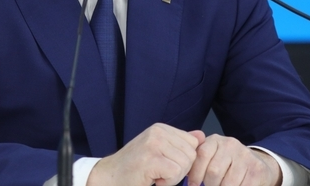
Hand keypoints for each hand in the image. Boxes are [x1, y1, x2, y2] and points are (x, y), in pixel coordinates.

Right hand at [87, 123, 205, 185]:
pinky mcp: (151, 158)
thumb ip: (179, 143)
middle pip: (192, 154)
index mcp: (161, 128)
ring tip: (155, 175)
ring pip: (185, 164)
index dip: (184, 160)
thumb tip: (201, 136)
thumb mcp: (158, 151)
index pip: (193, 143)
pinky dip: (167, 182)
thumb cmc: (133, 168)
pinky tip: (153, 180)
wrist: (109, 177)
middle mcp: (157, 132)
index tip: (166, 166)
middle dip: (180, 170)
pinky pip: (175, 172)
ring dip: (173, 178)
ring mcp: (153, 144)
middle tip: (160, 173)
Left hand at [187, 135, 281, 185]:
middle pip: (213, 171)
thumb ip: (197, 160)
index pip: (201, 155)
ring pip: (227, 183)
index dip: (194, 174)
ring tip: (221, 185)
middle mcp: (231, 144)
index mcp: (216, 140)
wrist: (258, 163)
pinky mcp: (256, 169)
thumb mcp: (212, 156)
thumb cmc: (228, 163)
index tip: (192, 185)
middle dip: (209, 184)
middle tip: (211, 185)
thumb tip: (181, 170)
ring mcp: (245, 156)